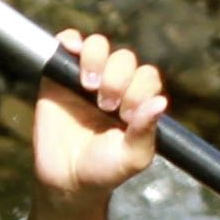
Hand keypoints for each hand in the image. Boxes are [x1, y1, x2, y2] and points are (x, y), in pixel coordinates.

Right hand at [27, 32, 165, 198]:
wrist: (65, 179)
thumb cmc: (104, 170)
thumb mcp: (131, 157)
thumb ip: (146, 131)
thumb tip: (161, 102)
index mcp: (138, 100)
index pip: (147, 76)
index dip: (139, 89)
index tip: (125, 115)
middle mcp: (115, 84)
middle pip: (124, 58)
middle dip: (118, 79)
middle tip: (106, 105)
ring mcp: (86, 77)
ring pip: (99, 45)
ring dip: (97, 60)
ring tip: (88, 87)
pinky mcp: (59, 75)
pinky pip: (67, 43)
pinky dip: (70, 40)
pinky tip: (72, 52)